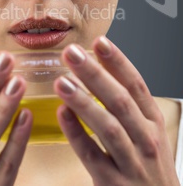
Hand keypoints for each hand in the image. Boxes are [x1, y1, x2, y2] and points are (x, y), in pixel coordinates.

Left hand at [54, 37, 179, 185]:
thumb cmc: (150, 166)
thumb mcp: (149, 132)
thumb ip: (130, 105)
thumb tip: (101, 67)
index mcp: (153, 122)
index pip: (137, 85)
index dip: (118, 62)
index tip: (99, 41)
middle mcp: (146, 140)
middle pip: (120, 101)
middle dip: (95, 74)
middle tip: (71, 53)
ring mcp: (132, 164)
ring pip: (108, 127)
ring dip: (84, 102)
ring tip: (61, 81)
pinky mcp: (114, 185)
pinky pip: (93, 157)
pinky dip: (77, 134)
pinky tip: (62, 114)